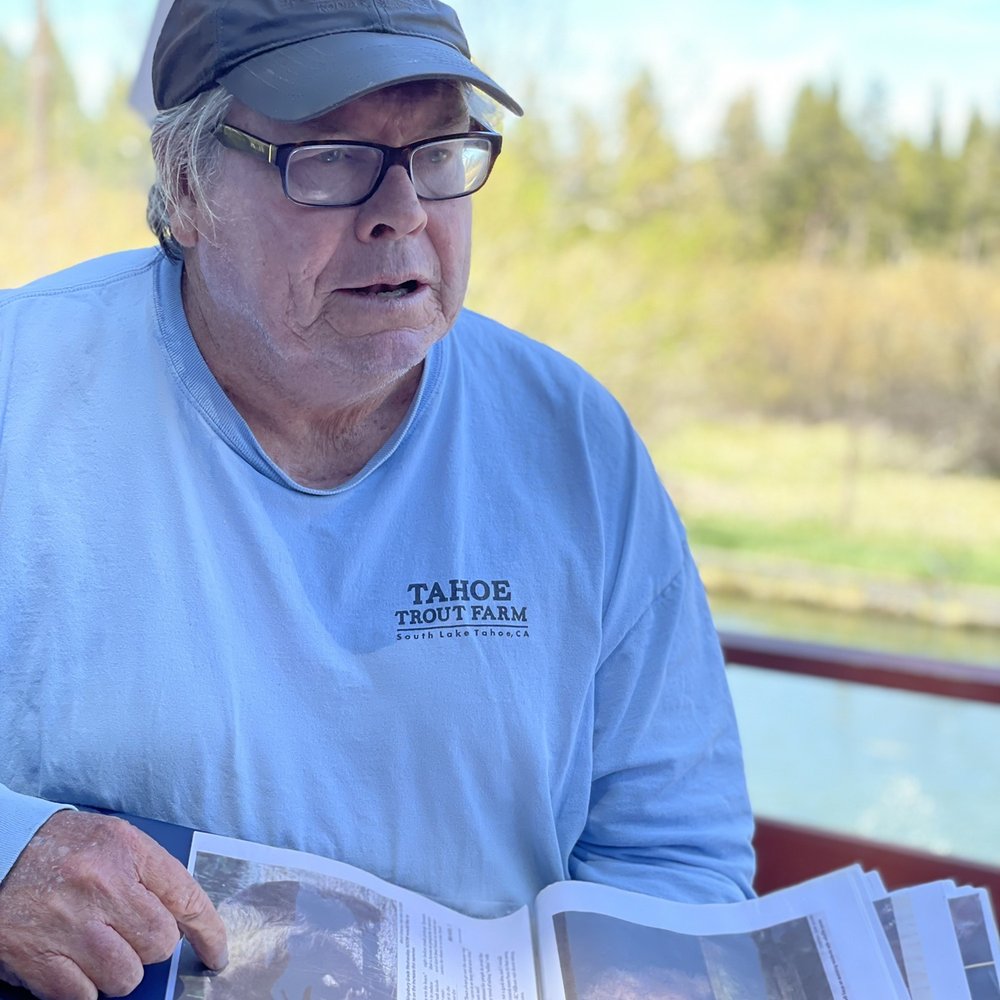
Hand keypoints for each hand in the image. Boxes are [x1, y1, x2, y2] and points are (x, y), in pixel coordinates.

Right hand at [0, 811, 227, 999]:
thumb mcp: (114, 840)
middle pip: (159, 943)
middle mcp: (100, 886)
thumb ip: (150, 874)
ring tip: (95, 946)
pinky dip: (82, 987)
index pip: (186, 896)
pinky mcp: (37, 958)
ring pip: (124, 977)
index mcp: (126, 850)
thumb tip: (182, 918)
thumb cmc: (60, 847)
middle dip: (149, 946)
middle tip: (126, 932)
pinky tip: (69, 961)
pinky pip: (83, 995)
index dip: (209, 931)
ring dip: (116, 969)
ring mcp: (68, 924)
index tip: (216, 952)